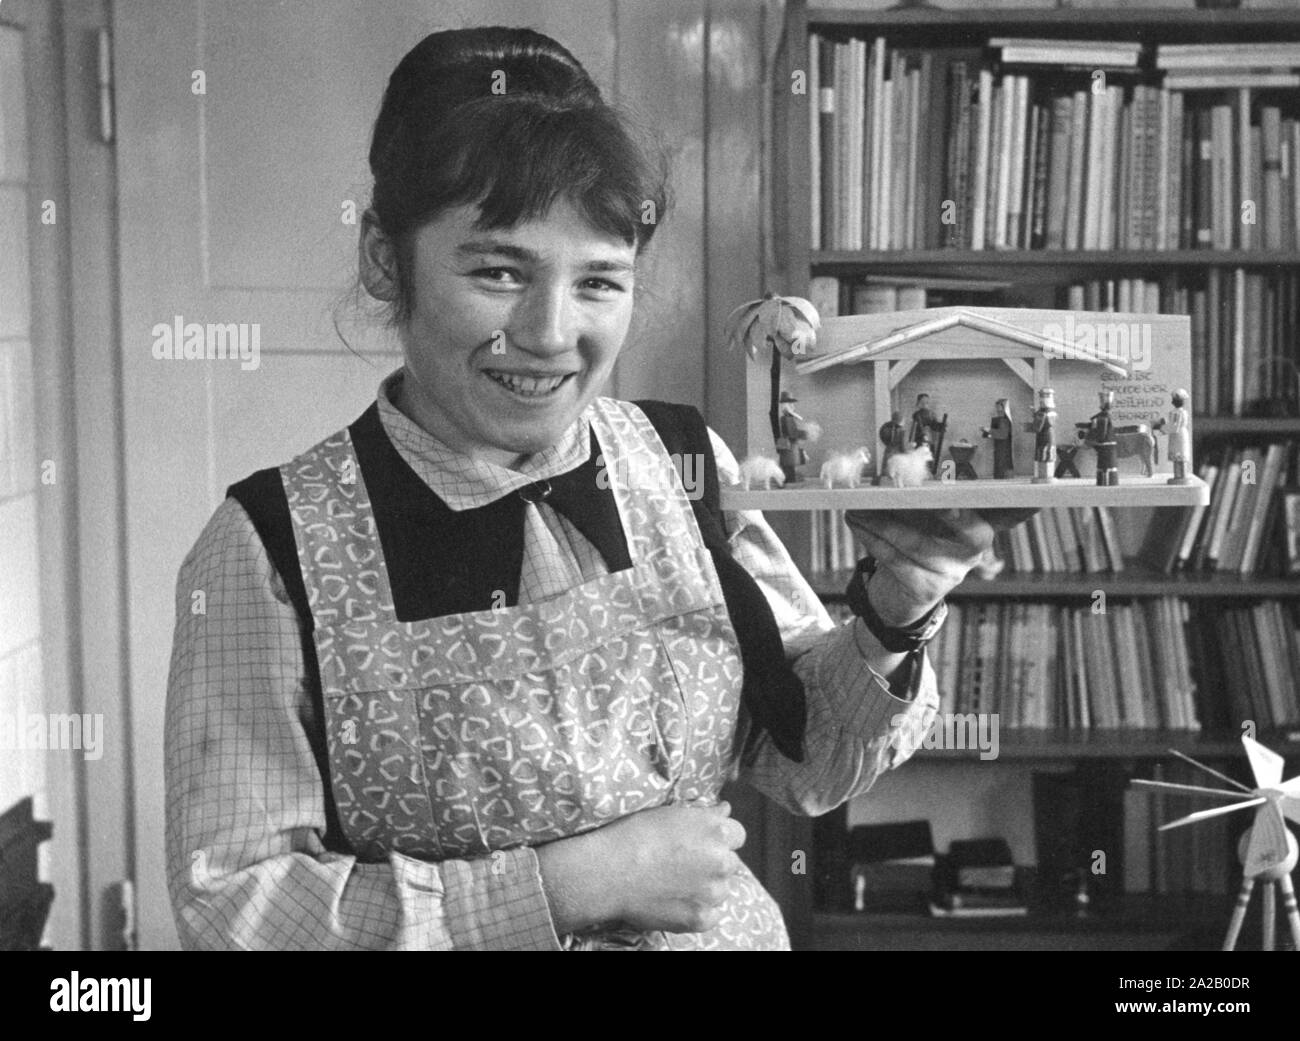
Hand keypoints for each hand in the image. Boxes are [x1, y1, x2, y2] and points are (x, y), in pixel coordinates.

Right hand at [536, 802, 744, 934]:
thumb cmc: (634, 833)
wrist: (609, 870)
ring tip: (674, 883)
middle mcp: (722, 860)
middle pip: (729, 862)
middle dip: (713, 863)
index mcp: (717, 830)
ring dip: (706, 887)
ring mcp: (713, 892)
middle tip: (683, 864)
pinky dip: (697, 910)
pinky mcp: (701, 918)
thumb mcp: (671, 814)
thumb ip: (704, 815)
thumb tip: (725, 810)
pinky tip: (674, 901)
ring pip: (721, 890)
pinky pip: (711, 915)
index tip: (702, 843)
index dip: (719, 838)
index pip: (737, 834)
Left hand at [843, 508, 1036, 626]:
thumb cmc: (918, 541)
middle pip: (971, 531)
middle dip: (950, 511)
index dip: (1024, 504)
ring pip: (916, 542)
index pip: (1010, 512)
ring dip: (882, 519)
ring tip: (858, 503)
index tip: (1029, 490)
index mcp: (982, 525)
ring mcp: (951, 572)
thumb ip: (930, 497)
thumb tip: (905, 464)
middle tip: (932, 492)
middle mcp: (974, 550)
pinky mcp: (924, 587)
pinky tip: (856, 521)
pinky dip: (871, 537)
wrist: (901, 597)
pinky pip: (894, 558)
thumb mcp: (929, 519)